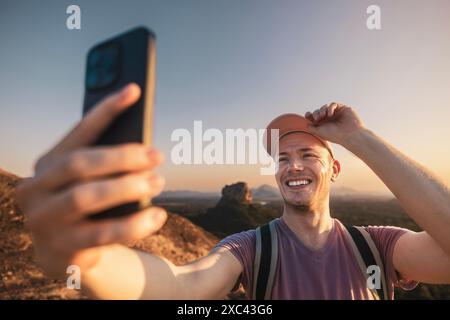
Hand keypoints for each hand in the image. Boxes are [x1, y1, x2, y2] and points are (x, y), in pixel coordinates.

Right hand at [15, 83, 166, 277]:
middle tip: (157, 156)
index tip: (134, 91)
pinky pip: (102, 234)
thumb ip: (106, 162)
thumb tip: (144, 145)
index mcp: (47, 164)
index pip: (78, 132)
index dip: (106, 110)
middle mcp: (37, 189)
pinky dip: (134, 223)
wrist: (65, 253)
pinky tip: (157, 216)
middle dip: (122, 157)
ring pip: (85, 196)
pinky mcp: (61, 248)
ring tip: (158, 182)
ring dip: (127, 187)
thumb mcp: (90, 181)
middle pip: (79, 164)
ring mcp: (44, 220)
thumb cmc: (85, 207)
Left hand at [305, 102, 365, 145]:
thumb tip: (306, 124)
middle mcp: (329, 119)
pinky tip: (330, 114)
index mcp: (323, 125)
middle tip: (318, 118)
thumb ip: (311, 128)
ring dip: (322, 110)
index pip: (314, 118)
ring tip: (323, 116)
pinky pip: (333, 104)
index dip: (310, 115)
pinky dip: (330, 108)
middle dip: (316, 113)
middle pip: (318, 111)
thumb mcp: (319, 132)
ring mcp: (336, 114)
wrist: (349, 134)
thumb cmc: (335, 135)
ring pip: (325, 107)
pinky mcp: (342, 109)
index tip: (308, 114)